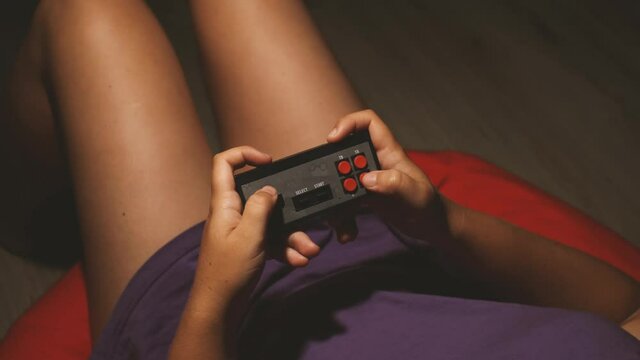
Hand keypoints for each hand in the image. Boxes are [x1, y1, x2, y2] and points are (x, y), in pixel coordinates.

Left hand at [186, 146, 319, 317]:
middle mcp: (231, 214)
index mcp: (224, 204)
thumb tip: (270, 188)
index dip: (245, 155)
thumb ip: (260, 207)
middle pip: (259, 196)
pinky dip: (286, 248)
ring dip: (292, 234)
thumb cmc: (227, 273)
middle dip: (285, 208)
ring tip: (309, 250)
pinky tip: (298, 259)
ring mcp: (240, 231)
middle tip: (303, 216)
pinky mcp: (249, 247)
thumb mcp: (249, 235)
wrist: (220, 308)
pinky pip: (272, 240)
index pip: (224, 164)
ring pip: (271, 222)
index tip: (268, 162)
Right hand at [327, 109, 440, 241]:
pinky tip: (346, 232)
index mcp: (389, 152)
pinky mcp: (364, 195)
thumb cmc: (429, 206)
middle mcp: (376, 161)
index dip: (348, 123)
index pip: (368, 123)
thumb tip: (366, 179)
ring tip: (339, 219)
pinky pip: (344, 198)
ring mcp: (369, 178)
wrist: (430, 226)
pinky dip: (341, 214)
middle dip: (334, 166)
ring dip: (335, 196)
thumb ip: (395, 183)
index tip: (333, 139)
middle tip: (332, 185)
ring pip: (341, 177)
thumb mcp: (416, 194)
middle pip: (346, 149)